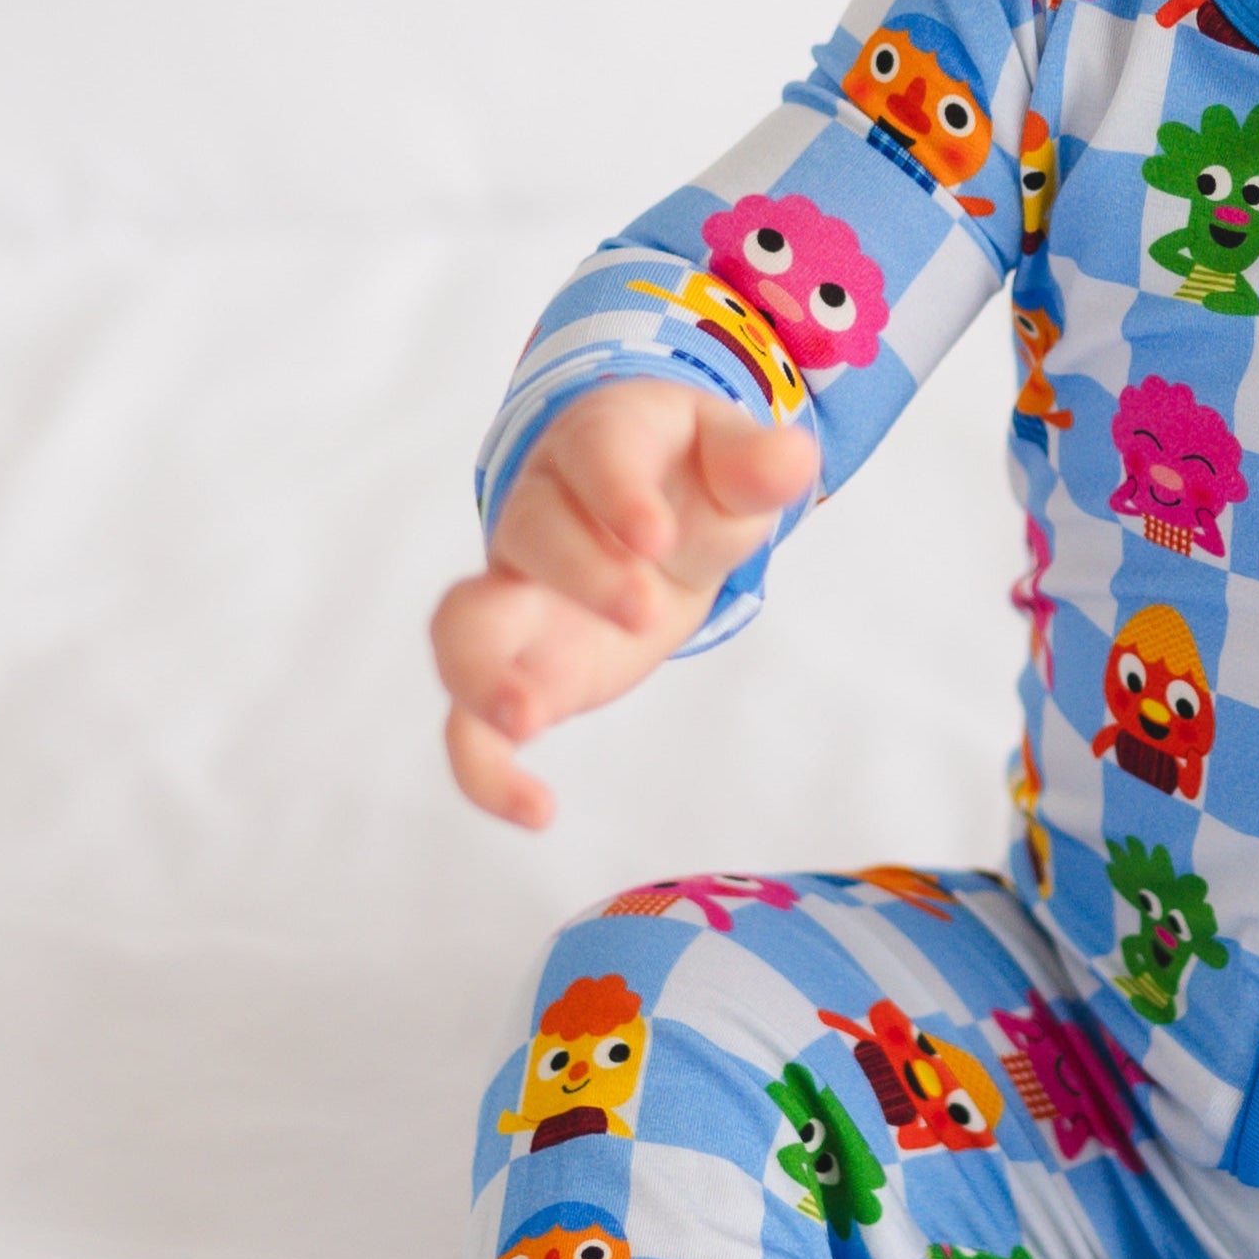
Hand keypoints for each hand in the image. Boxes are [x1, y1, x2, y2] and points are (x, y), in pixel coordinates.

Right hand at [430, 379, 816, 829]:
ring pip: (464, 628)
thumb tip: (794, 458)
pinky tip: (535, 811)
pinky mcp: (516, 671)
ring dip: (483, 672)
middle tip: (644, 612)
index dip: (616, 493)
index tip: (656, 536)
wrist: (655, 525)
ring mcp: (515, 598)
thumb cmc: (692, 484)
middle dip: (580, 573)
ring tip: (526, 720)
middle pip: (529, 534)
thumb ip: (758, 467)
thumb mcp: (734, 467)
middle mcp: (537, 517)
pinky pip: (470, 721)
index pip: (595, 455)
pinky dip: (486, 768)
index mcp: (596, 446)